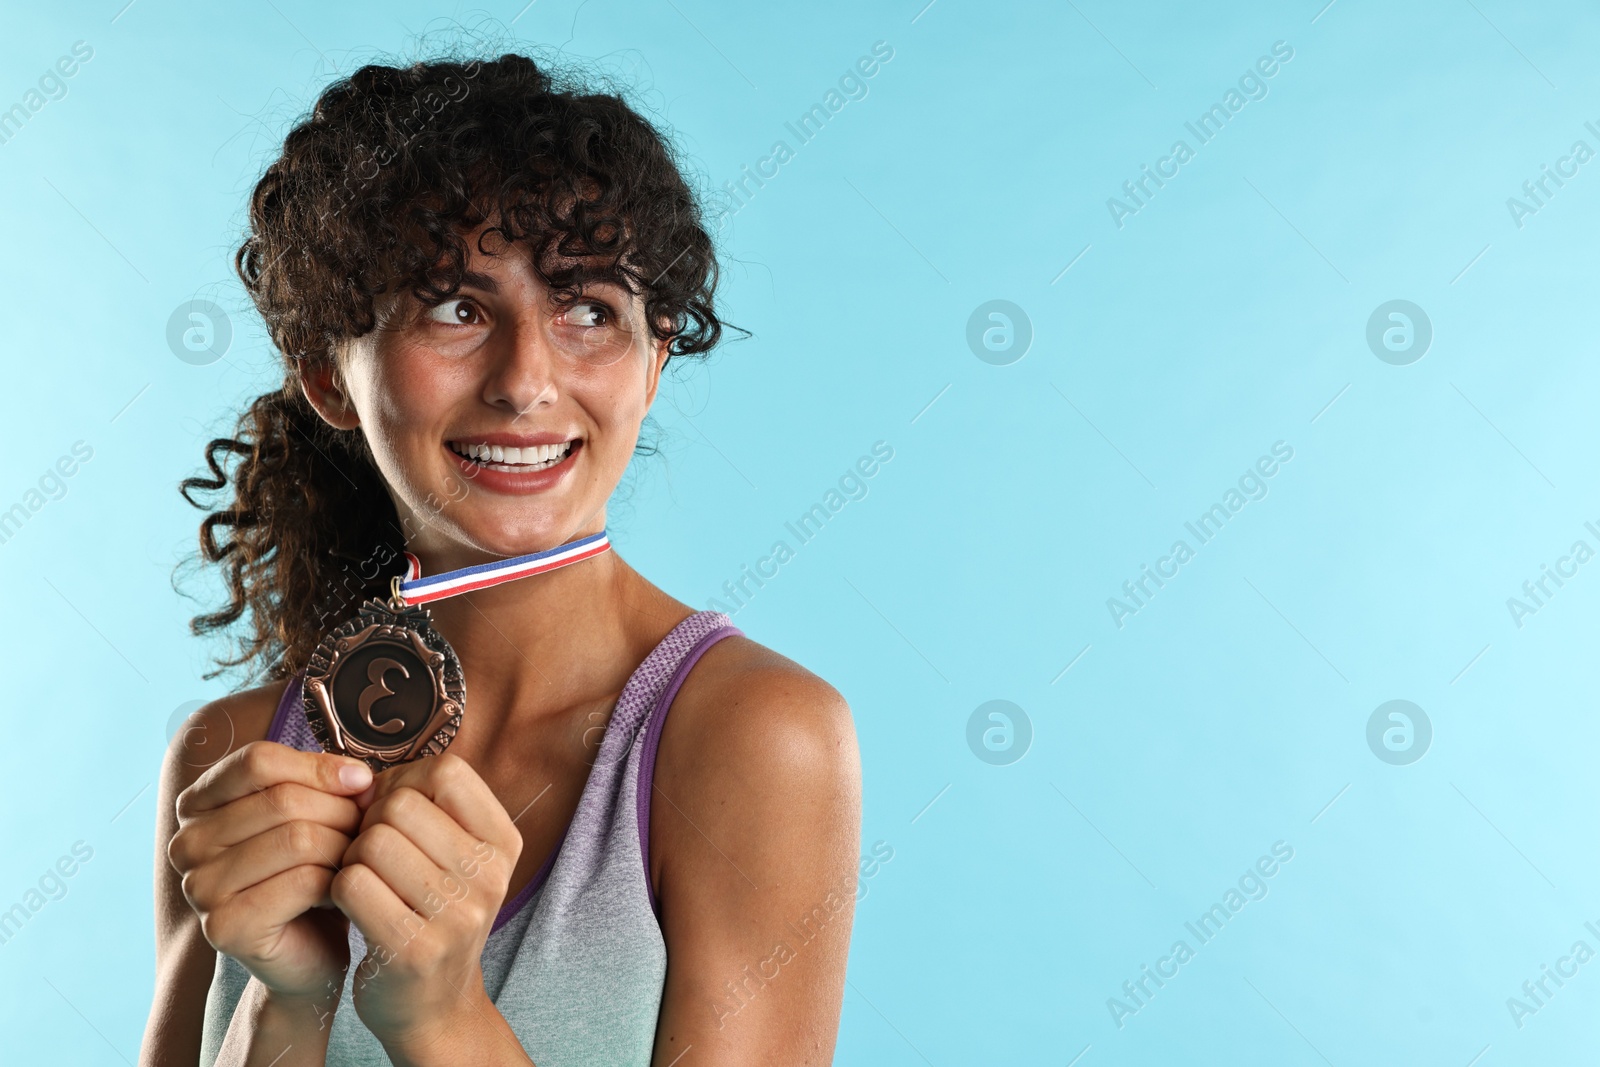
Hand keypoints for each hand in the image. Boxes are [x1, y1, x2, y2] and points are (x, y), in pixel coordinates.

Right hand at [169, 740, 373, 1002]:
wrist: (311, 950)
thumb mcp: (314, 811)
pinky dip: (338, 882)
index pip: (258, 761)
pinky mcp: (224, 927)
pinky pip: (303, 881)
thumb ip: (323, 782)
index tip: (362, 781)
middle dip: (341, 811)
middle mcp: (187, 844)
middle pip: (282, 799)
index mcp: (198, 804)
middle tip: (367, 829)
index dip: (318, 767)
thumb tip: (357, 776)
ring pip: (297, 838)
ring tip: (357, 858)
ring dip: (344, 846)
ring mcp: (199, 888)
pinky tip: (343, 892)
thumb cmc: (313, 871)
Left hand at [331, 752, 522, 1049]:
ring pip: (372, 842)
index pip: (446, 771)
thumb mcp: (455, 856)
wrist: (432, 1004)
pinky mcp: (413, 949)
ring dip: (352, 857)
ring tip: (363, 878)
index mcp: (503, 842)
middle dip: (371, 821)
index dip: (406, 781)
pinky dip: (338, 889)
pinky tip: (353, 905)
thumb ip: (426, 806)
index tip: (393, 809)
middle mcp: (490, 876)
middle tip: (371, 852)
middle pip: (401, 805)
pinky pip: (352, 885)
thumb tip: (365, 774)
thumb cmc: (431, 911)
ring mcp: (457, 915)